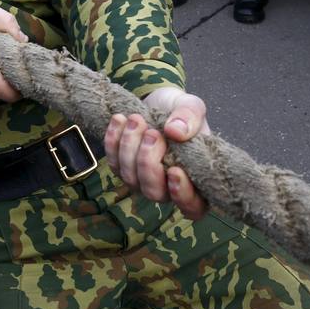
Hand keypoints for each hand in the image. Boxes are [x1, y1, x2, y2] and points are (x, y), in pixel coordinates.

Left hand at [103, 86, 209, 219]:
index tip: (175, 170)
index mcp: (196, 180)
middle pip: (154, 193)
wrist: (160, 102)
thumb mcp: (193, 107)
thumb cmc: (182, 113)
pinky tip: (119, 120)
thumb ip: (191, 118)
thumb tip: (176, 132)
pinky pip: (113, 163)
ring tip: (136, 119)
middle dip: (148, 163)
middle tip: (152, 133)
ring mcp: (143, 180)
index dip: (183, 195)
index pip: (193, 206)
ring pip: (130, 179)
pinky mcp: (123, 168)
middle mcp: (168, 187)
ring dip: (130, 148)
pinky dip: (113, 141)